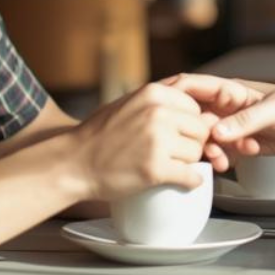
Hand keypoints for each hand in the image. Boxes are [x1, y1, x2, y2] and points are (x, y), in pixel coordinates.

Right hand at [70, 83, 216, 201]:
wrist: (74, 163)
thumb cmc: (100, 135)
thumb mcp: (129, 102)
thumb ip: (158, 98)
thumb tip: (192, 98)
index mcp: (153, 93)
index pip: (195, 108)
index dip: (191, 124)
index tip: (181, 136)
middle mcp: (158, 113)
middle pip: (201, 130)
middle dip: (193, 144)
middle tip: (176, 154)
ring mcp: (157, 141)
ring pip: (197, 153)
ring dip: (188, 162)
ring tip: (169, 165)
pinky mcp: (155, 168)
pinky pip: (192, 176)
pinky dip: (191, 181)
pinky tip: (182, 181)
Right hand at [164, 74, 274, 163]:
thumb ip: (247, 120)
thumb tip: (216, 131)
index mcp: (230, 89)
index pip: (193, 86)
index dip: (173, 95)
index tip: (159, 111)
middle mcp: (224, 106)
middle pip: (193, 116)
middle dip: (193, 133)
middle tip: (204, 149)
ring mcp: (228, 125)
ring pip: (202, 137)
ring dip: (206, 150)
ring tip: (221, 162)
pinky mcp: (234, 143)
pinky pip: (215, 151)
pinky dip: (217, 159)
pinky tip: (226, 166)